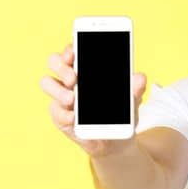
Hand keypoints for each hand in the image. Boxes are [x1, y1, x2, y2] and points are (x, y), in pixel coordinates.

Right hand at [42, 41, 147, 157]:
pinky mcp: (60, 115)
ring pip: (47, 83)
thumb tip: (140, 77)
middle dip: (60, 66)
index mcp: (86, 69)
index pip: (73, 51)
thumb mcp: (132, 100)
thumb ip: (135, 88)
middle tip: (73, 78)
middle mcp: (69, 79)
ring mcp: (62, 96)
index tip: (73, 53)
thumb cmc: (121, 112)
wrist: (116, 139)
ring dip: (57, 90)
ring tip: (71, 98)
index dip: (70, 49)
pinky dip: (63, 113)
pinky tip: (73, 117)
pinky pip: (55, 111)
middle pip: (54, 62)